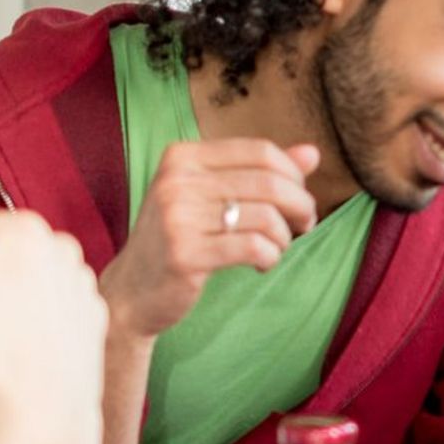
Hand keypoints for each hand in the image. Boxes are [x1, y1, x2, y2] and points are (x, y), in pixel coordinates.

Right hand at [100, 140, 320, 338]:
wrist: (131, 292)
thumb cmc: (179, 239)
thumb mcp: (212, 197)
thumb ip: (260, 173)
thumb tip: (312, 154)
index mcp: (182, 156)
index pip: (260, 151)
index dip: (293, 175)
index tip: (299, 199)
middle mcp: (177, 180)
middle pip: (269, 182)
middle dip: (300, 206)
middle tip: (304, 226)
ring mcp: (177, 217)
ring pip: (266, 217)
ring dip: (284, 237)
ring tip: (275, 249)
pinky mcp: (185, 254)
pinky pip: (254, 247)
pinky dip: (270, 256)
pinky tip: (262, 264)